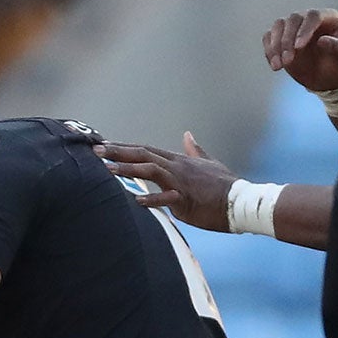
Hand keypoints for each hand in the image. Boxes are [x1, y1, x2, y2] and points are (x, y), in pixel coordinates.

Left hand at [95, 134, 232, 230]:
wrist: (241, 201)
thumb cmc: (223, 186)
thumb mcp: (208, 163)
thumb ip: (194, 150)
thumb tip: (188, 135)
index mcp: (177, 161)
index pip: (145, 150)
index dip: (124, 147)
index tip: (102, 144)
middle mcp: (176, 167)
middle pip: (143, 154)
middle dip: (118, 152)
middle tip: (95, 150)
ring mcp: (181, 181)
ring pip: (150, 170)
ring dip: (128, 169)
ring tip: (106, 169)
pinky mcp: (187, 199)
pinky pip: (168, 197)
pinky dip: (152, 198)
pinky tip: (136, 200)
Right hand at [262, 8, 337, 93]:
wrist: (326, 77)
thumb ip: (337, 48)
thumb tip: (322, 40)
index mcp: (329, 18)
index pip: (314, 16)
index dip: (305, 29)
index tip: (298, 48)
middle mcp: (310, 18)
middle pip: (293, 19)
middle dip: (287, 40)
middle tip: (288, 61)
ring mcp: (294, 27)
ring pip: (278, 26)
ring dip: (275, 46)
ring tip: (279, 66)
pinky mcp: (280, 37)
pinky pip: (268, 38)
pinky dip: (269, 51)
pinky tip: (276, 66)